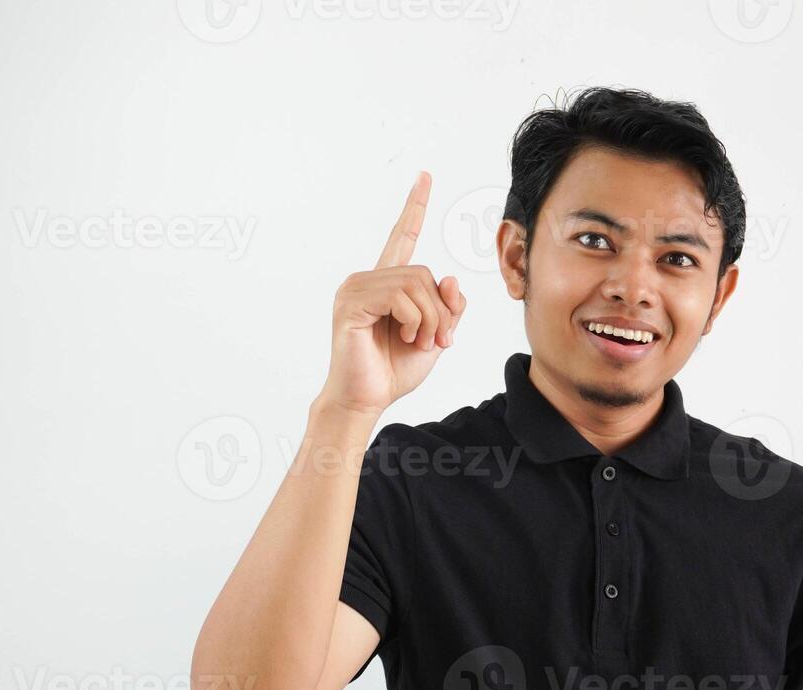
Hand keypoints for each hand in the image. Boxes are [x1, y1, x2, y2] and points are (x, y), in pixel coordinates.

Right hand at [319, 171, 467, 417]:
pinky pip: (400, 297)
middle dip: (442, 310)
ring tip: (420, 342)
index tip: (424, 176)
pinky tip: (405, 338)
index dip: (414, 207)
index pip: (402, 237)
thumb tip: (450, 277)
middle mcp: (367, 279)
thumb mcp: (436, 336)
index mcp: (385, 284)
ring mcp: (355, 289)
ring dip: (431, 319)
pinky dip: (415, 321)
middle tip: (439, 341)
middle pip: (425, 272)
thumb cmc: (393, 370)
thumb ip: (448, 307)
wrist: (366, 400)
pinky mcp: (351, 304)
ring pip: (416, 283)